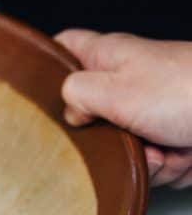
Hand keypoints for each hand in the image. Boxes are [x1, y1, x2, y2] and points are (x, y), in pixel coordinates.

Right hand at [56, 29, 191, 187]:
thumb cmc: (190, 90)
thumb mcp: (116, 90)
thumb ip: (75, 94)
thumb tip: (67, 108)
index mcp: (108, 56)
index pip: (63, 47)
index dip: (47, 66)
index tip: (37, 90)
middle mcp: (128, 80)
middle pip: (91, 115)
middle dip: (108, 142)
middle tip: (122, 137)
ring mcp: (152, 109)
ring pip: (124, 147)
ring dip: (145, 160)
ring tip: (165, 146)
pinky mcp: (174, 136)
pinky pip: (155, 163)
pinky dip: (170, 167)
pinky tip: (183, 155)